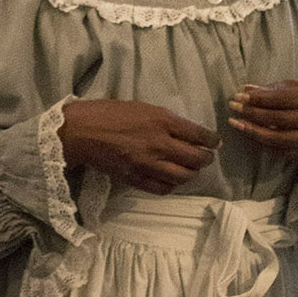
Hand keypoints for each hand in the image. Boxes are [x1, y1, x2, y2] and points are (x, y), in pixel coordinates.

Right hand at [59, 99, 219, 194]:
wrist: (81, 131)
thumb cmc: (110, 112)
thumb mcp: (144, 107)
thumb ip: (167, 121)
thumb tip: (188, 132)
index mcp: (162, 121)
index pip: (199, 135)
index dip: (213, 140)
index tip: (216, 142)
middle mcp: (159, 144)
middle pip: (196, 159)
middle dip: (206, 159)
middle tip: (206, 157)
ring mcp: (148, 164)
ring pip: (184, 177)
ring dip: (192, 174)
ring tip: (191, 169)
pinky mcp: (136, 179)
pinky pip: (164, 188)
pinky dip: (173, 185)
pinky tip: (172, 179)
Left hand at [227, 80, 297, 159]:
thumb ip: (275, 88)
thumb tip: (247, 89)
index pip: (283, 99)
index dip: (260, 98)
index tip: (240, 96)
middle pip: (280, 119)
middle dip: (253, 114)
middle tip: (234, 108)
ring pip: (280, 139)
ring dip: (255, 132)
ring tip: (238, 125)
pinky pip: (284, 153)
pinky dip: (265, 146)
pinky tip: (252, 138)